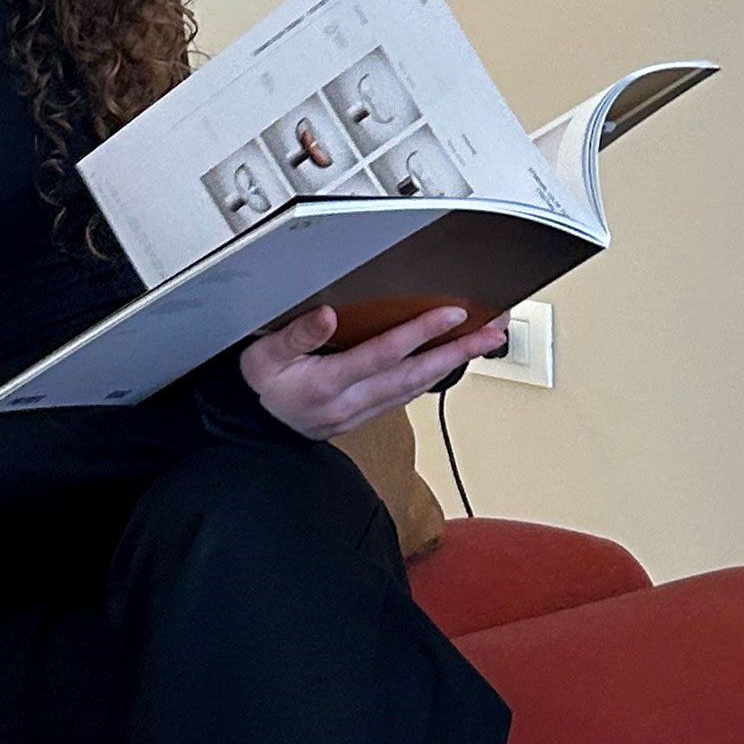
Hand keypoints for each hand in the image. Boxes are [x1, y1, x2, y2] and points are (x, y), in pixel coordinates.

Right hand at [237, 304, 508, 439]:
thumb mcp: (261, 356)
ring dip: (454, 364)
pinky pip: (408, 396)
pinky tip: (450, 363)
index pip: (385, 354)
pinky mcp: (366, 415)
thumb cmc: (257, 387)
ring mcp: (362, 412)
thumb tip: (326, 314)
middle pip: (416, 374)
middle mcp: (352, 402)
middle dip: (458, 351)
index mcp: (327, 383)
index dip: (421, 332)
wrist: (251, 430)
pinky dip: (434, 377)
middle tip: (493, 333)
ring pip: (417, 387)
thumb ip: (295, 335)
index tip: (452, 313)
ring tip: (483, 343)